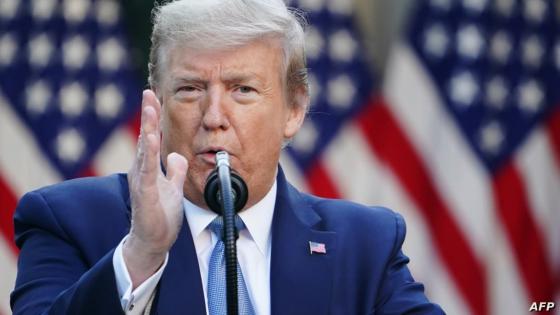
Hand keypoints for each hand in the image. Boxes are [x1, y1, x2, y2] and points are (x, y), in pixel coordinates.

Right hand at [123, 90, 187, 288]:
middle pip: (145, 136)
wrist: (153, 241)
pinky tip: (151, 139)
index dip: (154, 117)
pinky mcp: (145, 194)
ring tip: (150, 108)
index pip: (151, 136)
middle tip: (149, 92)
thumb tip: (178, 155)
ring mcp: (142, 181)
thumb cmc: (160, 215)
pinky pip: (148, 170)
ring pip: (144, 149)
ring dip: (148, 127)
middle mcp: (142, 170)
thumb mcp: (172, 187)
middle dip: (148, 114)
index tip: (155, 96)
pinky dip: (149, 153)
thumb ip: (174, 170)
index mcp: (148, 167)